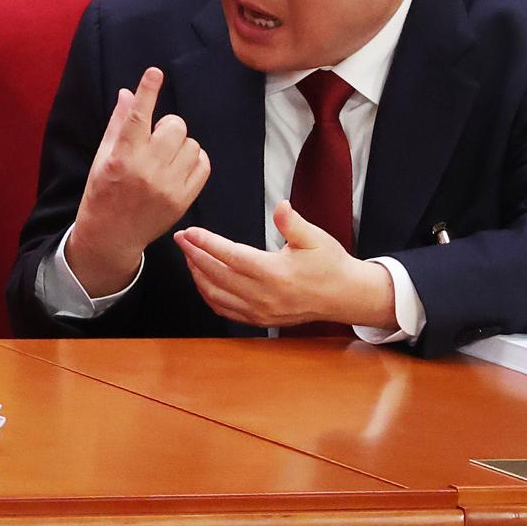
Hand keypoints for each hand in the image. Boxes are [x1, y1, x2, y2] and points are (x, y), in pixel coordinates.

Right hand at [66, 67, 210, 296]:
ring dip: (180, 145)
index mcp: (121, 157)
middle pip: (174, 126)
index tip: (155, 73)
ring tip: (164, 158)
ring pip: (191, 144)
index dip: (147, 92)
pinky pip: (203, 164)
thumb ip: (117, 124)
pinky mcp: (183, 199)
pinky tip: (178, 167)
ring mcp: (167, 186)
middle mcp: (146, 170)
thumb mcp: (102, 158)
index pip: (137, 116)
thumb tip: (128, 93)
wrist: (111, 235)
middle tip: (155, 139)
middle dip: (167, 126)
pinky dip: (194, 160)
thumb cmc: (102, 192)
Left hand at [174, 200, 398, 329]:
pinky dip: (208, 295)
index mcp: (275, 273)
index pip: (231, 256)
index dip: (206, 243)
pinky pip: (224, 310)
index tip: (189, 232)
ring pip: (216, 295)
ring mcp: (260, 311)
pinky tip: (203, 280)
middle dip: (194, 256)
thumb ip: (293, 223)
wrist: (345, 296)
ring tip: (189, 256)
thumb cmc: (330, 264)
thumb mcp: (316, 238)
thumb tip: (280, 206)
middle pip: (216, 275)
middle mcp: (263, 295)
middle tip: (181, 240)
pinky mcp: (259, 320)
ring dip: (198, 275)